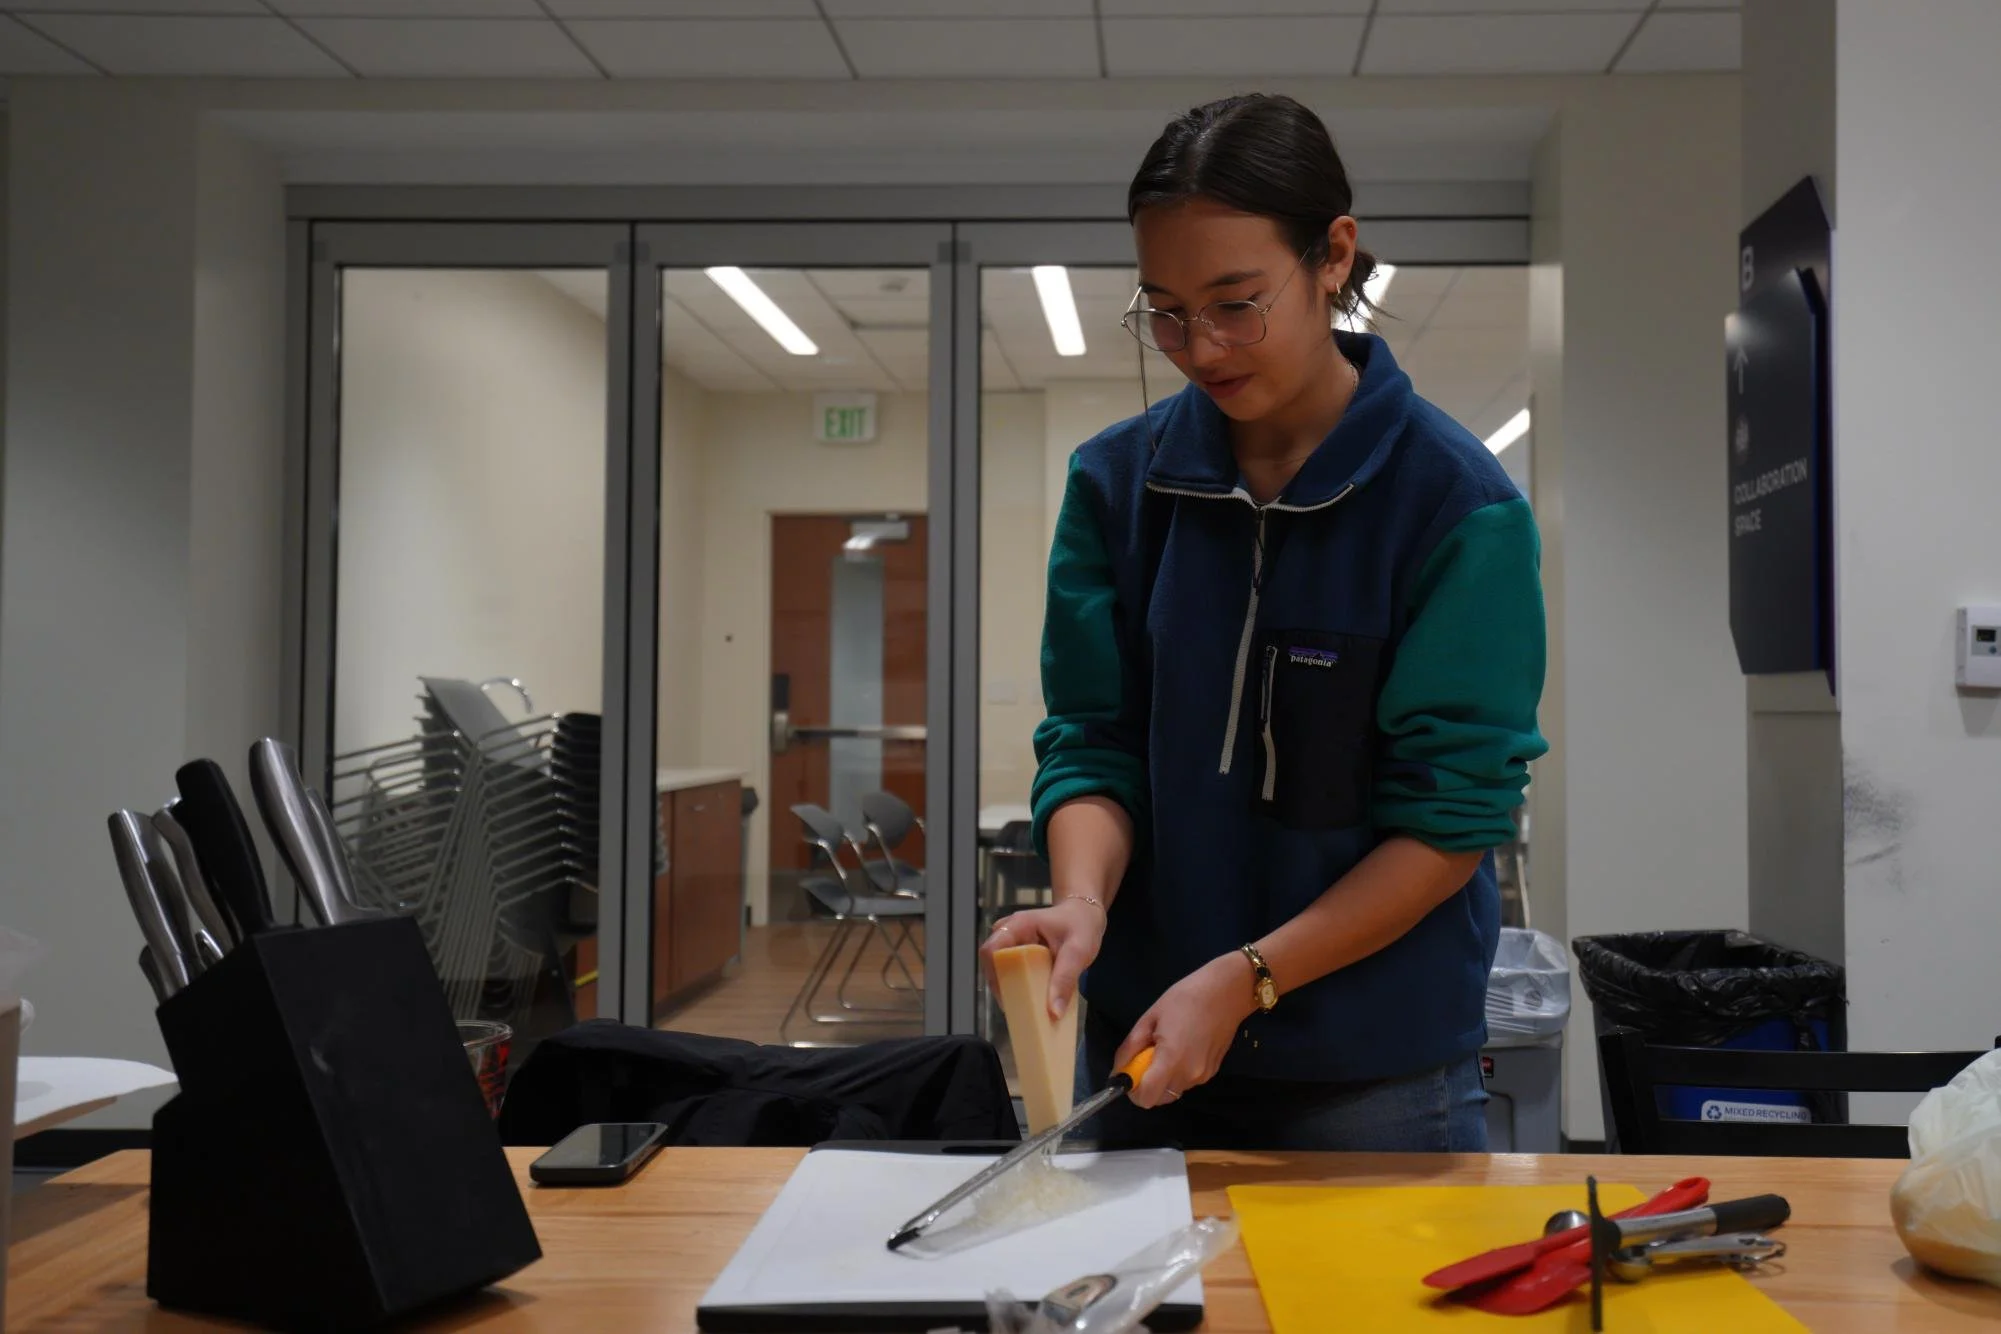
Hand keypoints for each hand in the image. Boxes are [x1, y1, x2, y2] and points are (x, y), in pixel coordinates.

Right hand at [978, 898, 1106, 1019]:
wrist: (1084, 915)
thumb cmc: (1080, 926)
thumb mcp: (1078, 952)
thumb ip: (1065, 980)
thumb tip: (1054, 1013)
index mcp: (1018, 925)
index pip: (991, 950)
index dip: (994, 976)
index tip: (1009, 997)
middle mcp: (1008, 932)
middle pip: (992, 964)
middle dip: (1002, 987)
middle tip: (1019, 1009)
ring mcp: (1011, 942)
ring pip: (999, 969)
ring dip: (1009, 988)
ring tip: (1025, 1007)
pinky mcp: (1016, 952)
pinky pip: (1010, 970)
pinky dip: (1018, 985)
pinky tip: (1030, 998)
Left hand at [1114, 953, 1257, 1108]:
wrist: (1226, 992)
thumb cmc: (1184, 999)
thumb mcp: (1150, 1018)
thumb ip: (1130, 1047)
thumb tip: (1118, 1070)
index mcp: (1171, 1061)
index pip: (1146, 1099)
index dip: (1133, 1092)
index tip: (1129, 1075)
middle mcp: (1189, 1075)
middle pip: (1160, 1099)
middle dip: (1148, 1086)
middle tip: (1146, 1060)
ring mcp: (1203, 1076)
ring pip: (1174, 1091)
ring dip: (1164, 1079)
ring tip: (1167, 1049)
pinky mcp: (1213, 1071)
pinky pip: (1188, 1081)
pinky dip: (1180, 1073)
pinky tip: (1184, 1047)